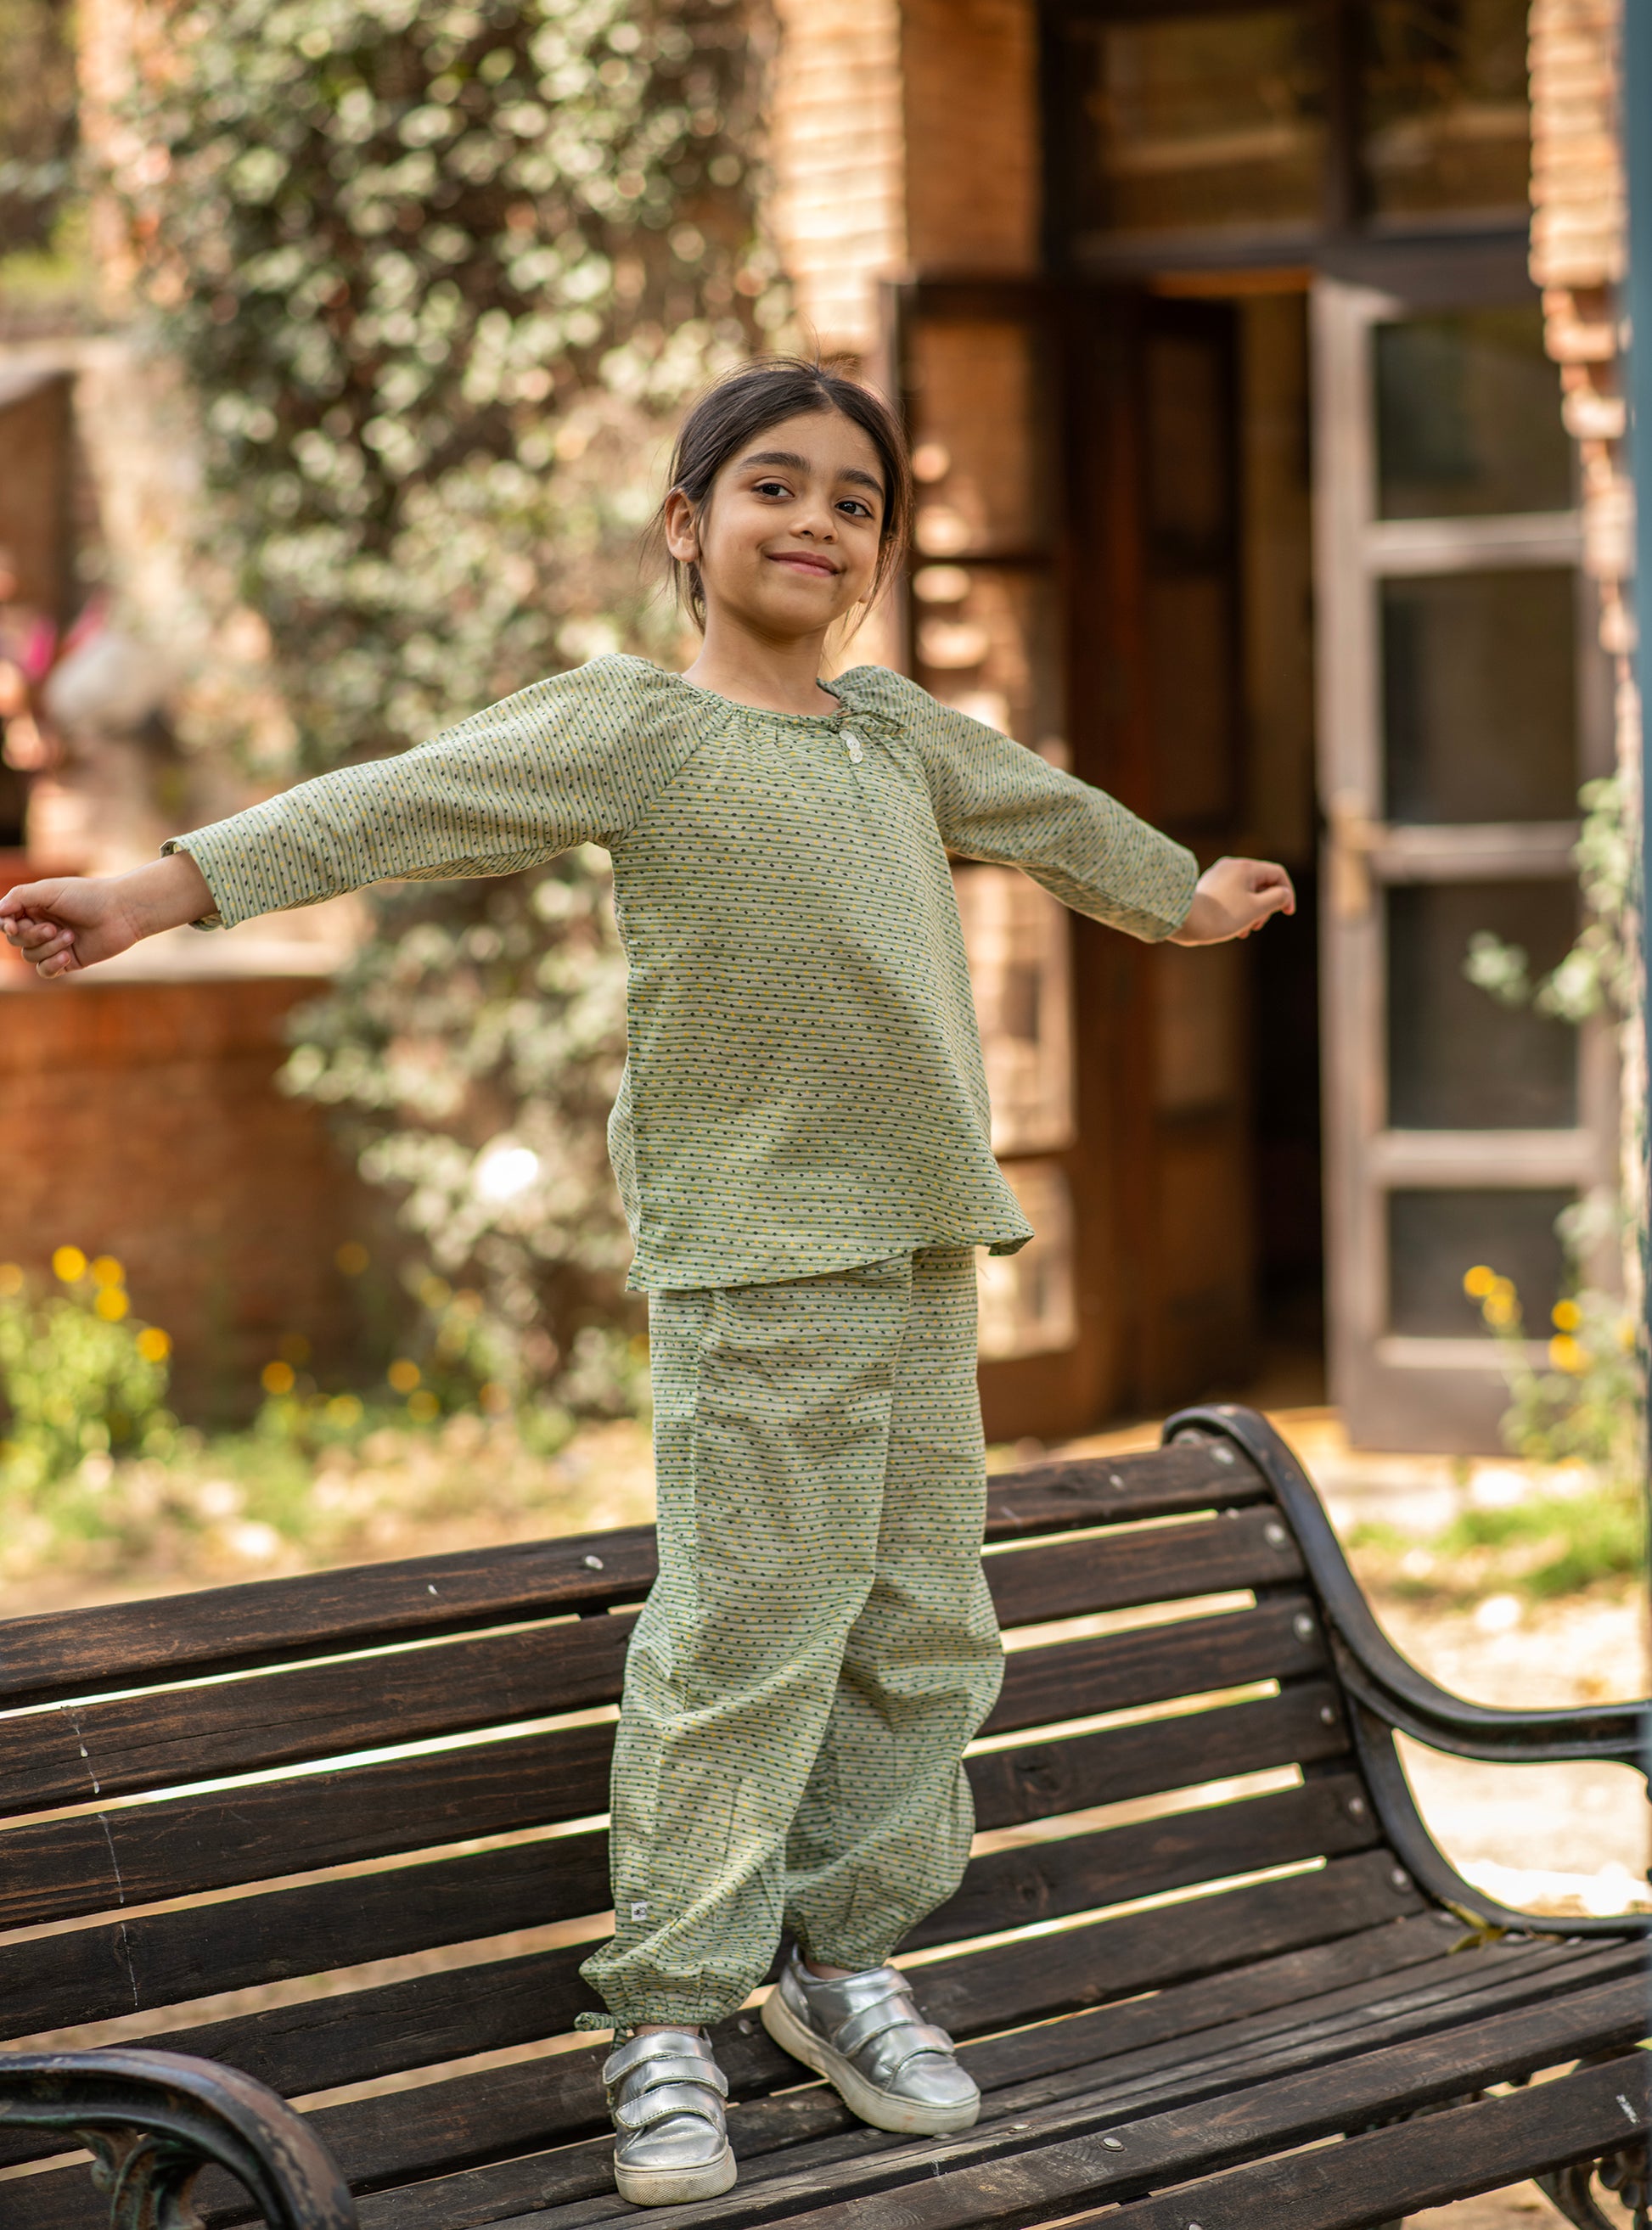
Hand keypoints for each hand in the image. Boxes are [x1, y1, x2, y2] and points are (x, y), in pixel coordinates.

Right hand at [0, 852, 214, 977]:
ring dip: (48, 947)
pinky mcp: (68, 961)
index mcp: (35, 906)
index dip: (6, 924)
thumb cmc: (87, 896)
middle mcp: (42, 925)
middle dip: (32, 935)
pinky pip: (45, 971)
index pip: (7, 920)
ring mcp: (54, 944)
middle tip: (54, 927)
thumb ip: (19, 897)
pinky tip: (68, 956)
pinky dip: (52, 964)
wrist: (122, 912)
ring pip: (30, 956)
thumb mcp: (49, 890)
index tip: (13, 924)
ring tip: (70, 935)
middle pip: (16, 940)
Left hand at [1168, 857, 1295, 946]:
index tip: (1287, 912)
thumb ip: (1277, 898)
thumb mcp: (1256, 908)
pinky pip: (1232, 897)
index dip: (1287, 893)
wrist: (1183, 921)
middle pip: (1261, 883)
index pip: (1277, 874)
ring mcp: (1218, 876)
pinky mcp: (1209, 888)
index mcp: (1245, 867)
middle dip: (1266, 906)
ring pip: (1246, 892)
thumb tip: (1284, 894)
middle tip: (1258, 926)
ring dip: (1252, 912)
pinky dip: (1238, 911)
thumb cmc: (1221, 916)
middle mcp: (1231, 866)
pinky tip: (1233, 929)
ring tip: (1245, 931)